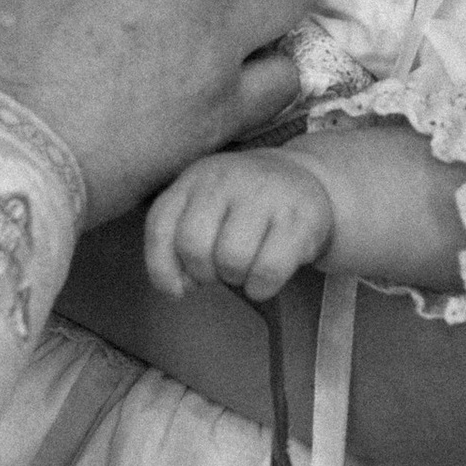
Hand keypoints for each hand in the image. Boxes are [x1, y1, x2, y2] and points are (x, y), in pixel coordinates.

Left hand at [146, 150, 334, 297]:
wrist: (305, 178)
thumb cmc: (244, 207)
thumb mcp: (203, 209)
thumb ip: (176, 244)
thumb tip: (178, 288)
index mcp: (195, 177)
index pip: (160, 225)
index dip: (163, 267)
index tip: (180, 284)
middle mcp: (226, 178)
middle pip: (194, 245)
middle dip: (203, 273)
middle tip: (220, 271)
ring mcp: (265, 194)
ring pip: (232, 259)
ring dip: (236, 279)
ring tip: (246, 268)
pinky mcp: (299, 217)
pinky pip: (268, 270)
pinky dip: (261, 288)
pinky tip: (264, 280)